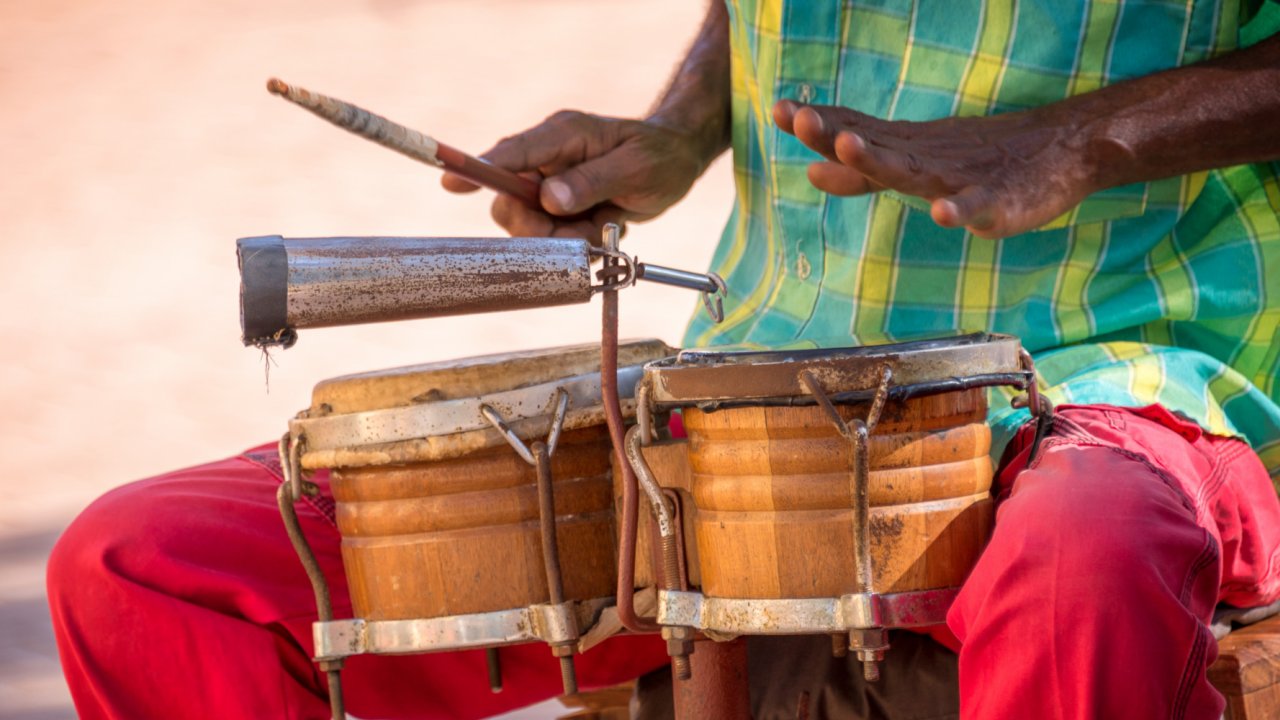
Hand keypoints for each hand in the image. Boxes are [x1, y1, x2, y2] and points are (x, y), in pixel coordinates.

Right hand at [442, 110, 712, 240]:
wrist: (676, 162)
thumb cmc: (659, 157)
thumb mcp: (635, 168)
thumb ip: (591, 182)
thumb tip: (549, 199)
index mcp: (561, 136)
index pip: (511, 153)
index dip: (478, 169)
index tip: (450, 182)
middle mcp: (548, 158)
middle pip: (510, 201)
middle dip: (538, 228)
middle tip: (579, 231)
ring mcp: (551, 183)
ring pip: (530, 226)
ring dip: (565, 237)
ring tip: (603, 223)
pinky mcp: (558, 205)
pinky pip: (552, 236)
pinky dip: (577, 240)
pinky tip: (604, 224)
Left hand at [774, 100, 1101, 238]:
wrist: (1061, 150)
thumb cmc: (978, 160)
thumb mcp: (915, 165)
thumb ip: (863, 173)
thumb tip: (810, 169)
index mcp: (907, 150)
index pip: (856, 132)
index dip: (819, 124)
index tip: (781, 111)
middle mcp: (928, 158)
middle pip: (874, 146)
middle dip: (836, 133)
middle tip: (801, 119)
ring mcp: (962, 179)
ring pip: (915, 171)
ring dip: (880, 159)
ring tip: (849, 145)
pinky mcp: (1001, 202)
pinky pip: (977, 206)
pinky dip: (959, 209)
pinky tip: (942, 213)